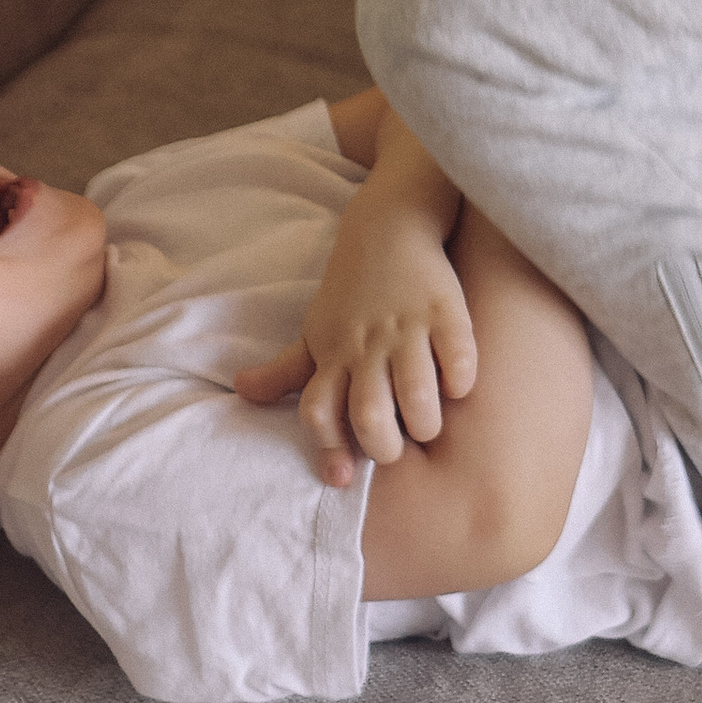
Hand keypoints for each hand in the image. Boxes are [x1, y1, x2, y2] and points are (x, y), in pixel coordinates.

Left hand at [235, 212, 478, 488]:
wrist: (388, 227)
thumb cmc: (350, 293)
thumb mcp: (314, 330)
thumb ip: (284, 371)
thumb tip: (241, 393)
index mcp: (333, 355)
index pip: (319, 411)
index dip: (328, 447)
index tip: (341, 475)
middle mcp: (366, 346)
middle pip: (368, 412)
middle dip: (383, 446)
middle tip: (395, 449)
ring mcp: (406, 328)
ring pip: (415, 392)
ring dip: (424, 421)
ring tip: (428, 426)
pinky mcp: (446, 312)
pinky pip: (458, 357)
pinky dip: (460, 380)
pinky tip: (458, 386)